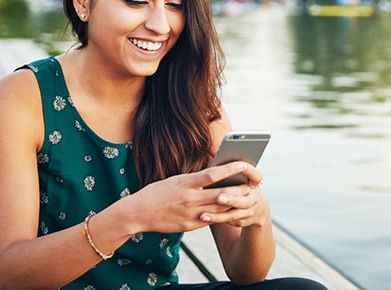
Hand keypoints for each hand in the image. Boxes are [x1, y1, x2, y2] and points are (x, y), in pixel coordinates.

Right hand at [128, 162, 256, 232]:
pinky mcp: (189, 226)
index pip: (213, 174)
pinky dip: (222, 216)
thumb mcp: (175, 180)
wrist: (138, 212)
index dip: (231, 169)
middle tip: (252, 186)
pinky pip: (210, 220)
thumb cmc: (157, 192)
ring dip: (234, 204)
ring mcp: (190, 213)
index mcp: (186, 182)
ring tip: (246, 199)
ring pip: (219, 209)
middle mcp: (190, 198)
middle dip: (239, 190)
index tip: (244, 165)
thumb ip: (195, 179)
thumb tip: (214, 174)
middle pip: (221, 194)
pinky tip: (231, 213)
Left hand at [198, 162, 268, 227]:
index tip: (242, 166)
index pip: (256, 176)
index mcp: (254, 182)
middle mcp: (253, 198)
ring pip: (234, 214)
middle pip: (244, 199)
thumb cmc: (238, 185)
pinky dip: (215, 219)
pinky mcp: (240, 221)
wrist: (253, 206)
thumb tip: (212, 158)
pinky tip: (203, 218)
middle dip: (231, 199)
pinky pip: (227, 221)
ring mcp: (248, 211)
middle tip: (219, 198)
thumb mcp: (239, 177)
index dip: (250, 171)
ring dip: (219, 215)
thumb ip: (228, 170)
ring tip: (203, 215)